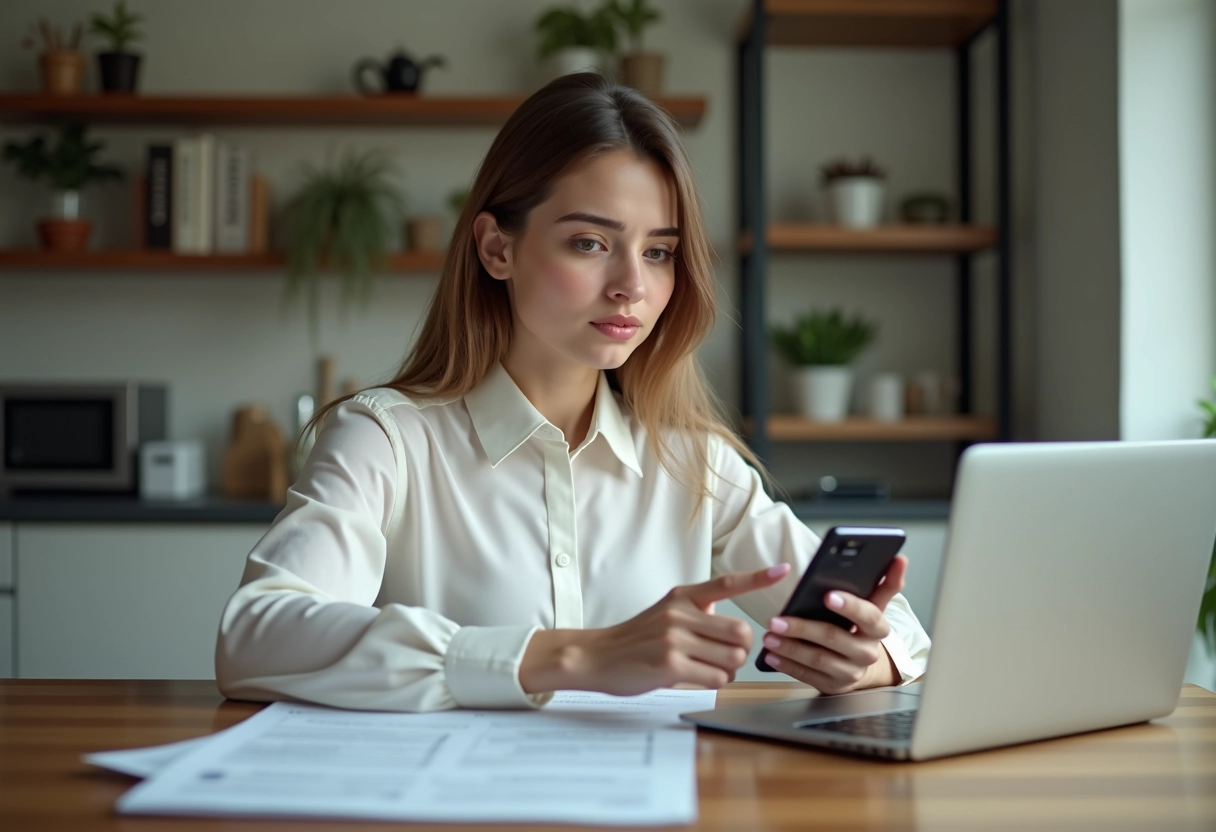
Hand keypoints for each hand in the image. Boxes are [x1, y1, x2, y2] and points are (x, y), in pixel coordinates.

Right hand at [520, 563, 791, 695]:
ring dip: (728, 671)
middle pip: (741, 633)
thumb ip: (697, 612)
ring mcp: (675, 639)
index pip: (726, 583)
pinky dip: (714, 683)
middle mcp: (680, 613)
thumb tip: (731, 624)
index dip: (758, 577)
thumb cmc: (636, 639)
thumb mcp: (666, 612)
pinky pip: (716, 678)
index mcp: (682, 596)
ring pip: (732, 659)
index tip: (784, 570)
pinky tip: (694, 679)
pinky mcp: (670, 665)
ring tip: (707, 670)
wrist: (597, 656)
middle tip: (724, 657)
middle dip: (741, 651)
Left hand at [761, 554, 907, 694]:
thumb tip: (900, 559)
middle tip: (777, 619)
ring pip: (818, 659)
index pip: (868, 615)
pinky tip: (771, 655)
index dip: (850, 606)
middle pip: (834, 638)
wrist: (860, 664)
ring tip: (770, 635)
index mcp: (877, 628)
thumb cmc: (861, 627)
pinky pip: (807, 676)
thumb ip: (885, 583)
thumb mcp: (873, 605)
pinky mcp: (833, 685)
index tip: (829, 595)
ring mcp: (850, 672)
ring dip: (790, 647)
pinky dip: (787, 664)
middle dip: (803, 628)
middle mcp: (866, 652)